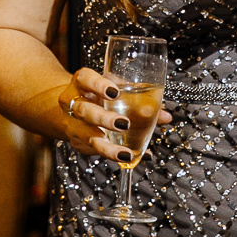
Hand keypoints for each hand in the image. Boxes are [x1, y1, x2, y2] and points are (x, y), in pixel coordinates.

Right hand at [52, 67, 171, 166]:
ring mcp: (74, 124)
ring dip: (108, 147)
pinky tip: (132, 158)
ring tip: (126, 154)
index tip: (114, 92)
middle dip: (104, 119)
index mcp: (82, 83)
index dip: (97, 85)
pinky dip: (114, 155)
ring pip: (87, 137)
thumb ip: (139, 97)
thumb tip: (165, 115)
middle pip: (84, 110)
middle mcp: (74, 103)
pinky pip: (95, 151)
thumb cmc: (97, 93)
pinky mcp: (78, 142)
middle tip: (124, 124)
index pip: (85, 79)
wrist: (70, 107)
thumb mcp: (114, 87)